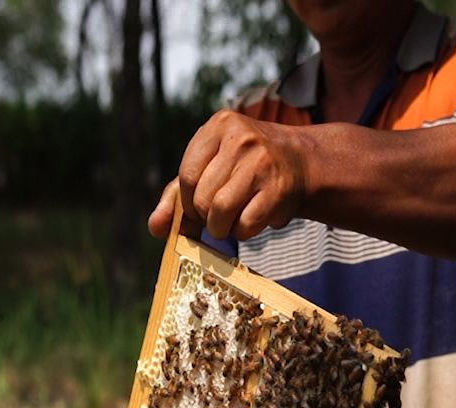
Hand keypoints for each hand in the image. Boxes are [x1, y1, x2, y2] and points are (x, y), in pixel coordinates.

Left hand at [148, 111, 309, 241]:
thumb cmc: (246, 167)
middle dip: (206, 216)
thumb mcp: (211, 167)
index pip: (187, 176)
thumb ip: (177, 196)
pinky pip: (245, 225)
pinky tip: (253, 218)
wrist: (299, 162)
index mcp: (219, 127)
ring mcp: (262, 162)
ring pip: (220, 213)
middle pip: (202, 198)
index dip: (188, 202)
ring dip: (222, 227)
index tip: (200, 207)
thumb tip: (156, 227)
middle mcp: (241, 139)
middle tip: (220, 213)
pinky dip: (244, 232)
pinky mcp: (279, 188)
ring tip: (233, 219)